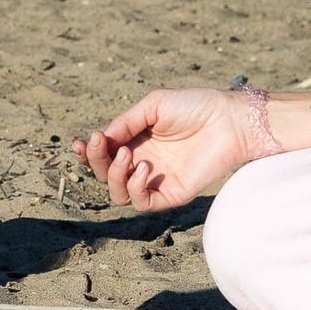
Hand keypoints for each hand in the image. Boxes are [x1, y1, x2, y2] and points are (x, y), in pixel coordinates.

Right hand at [76, 88, 272, 212]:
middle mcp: (141, 163)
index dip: (88, 153)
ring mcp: (155, 181)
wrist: (229, 120)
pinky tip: (143, 169)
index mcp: (135, 142)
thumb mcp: (153, 105)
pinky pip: (142, 204)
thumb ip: (126, 122)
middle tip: (101, 143)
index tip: (82, 142)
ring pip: (118, 194)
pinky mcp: (171, 194)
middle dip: (95, 161)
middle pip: (104, 175)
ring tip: (129, 156)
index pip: (103, 156)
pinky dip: (135, 190)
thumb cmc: (195, 107)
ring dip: (114, 177)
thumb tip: (101, 139)